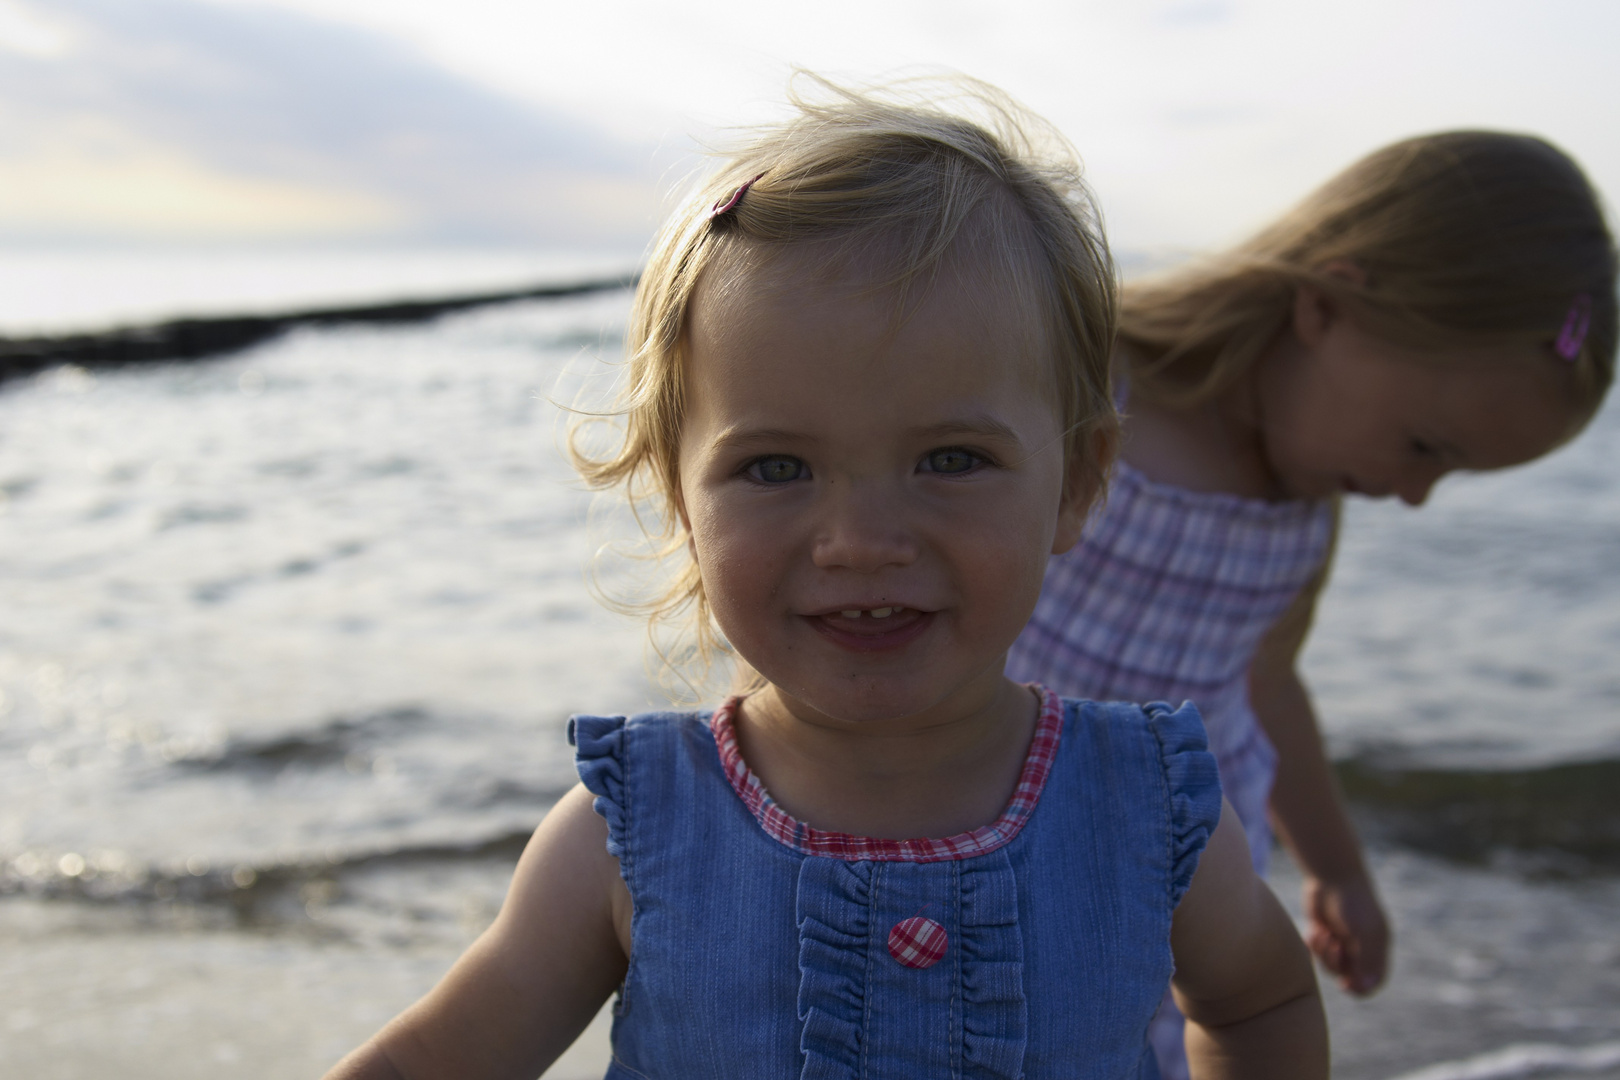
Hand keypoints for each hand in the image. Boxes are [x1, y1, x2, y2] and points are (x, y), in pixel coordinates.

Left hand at [1301, 873, 1389, 995]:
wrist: (1331, 875)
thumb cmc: (1352, 903)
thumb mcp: (1363, 932)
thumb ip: (1366, 960)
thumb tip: (1365, 987)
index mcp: (1376, 948)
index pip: (1373, 981)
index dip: (1360, 988)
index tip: (1344, 983)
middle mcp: (1360, 947)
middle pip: (1347, 975)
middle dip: (1335, 964)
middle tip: (1332, 944)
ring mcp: (1341, 940)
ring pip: (1329, 964)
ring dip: (1322, 953)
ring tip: (1322, 932)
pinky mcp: (1323, 931)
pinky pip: (1316, 952)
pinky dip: (1313, 945)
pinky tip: (1315, 928)